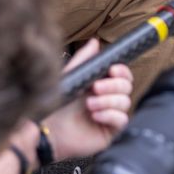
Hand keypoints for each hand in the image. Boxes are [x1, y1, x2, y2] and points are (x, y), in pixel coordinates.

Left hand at [45, 40, 132, 160]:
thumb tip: (95, 42)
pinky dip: (110, 115)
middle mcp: (109, 99)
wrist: (45, 131)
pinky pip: (122, 119)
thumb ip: (83, 59)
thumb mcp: (71, 78)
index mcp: (102, 85)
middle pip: (127, 86)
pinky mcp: (109, 132)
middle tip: (95, 87)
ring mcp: (110, 115)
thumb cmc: (55, 105)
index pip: (123, 75)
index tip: (112, 70)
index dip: (122, 71)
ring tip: (89, 104)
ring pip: (125, 102)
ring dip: (108, 100)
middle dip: (113, 85)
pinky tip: (95, 116)